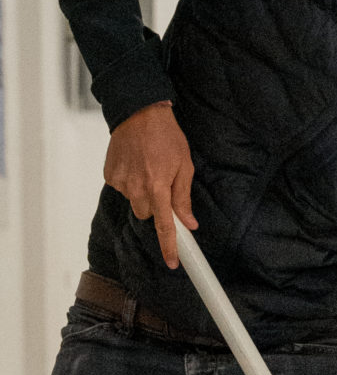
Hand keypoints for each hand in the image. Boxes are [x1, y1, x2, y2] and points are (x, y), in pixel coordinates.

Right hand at [105, 101, 195, 268]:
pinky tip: (135, 164)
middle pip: (146, 215)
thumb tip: (189, 222)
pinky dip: (129, 182)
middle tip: (160, 184)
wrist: (137, 112)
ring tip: (147, 168)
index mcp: (158, 187)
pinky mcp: (109, 174)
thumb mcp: (184, 166)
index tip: (173, 263)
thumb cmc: (165, 136)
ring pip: (134, 202)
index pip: (164, 226)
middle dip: (155, 206)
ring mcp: (121, 181)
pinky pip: (122, 189)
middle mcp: (137, 188)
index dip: (169, 246)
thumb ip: (183, 197)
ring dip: (142, 193)